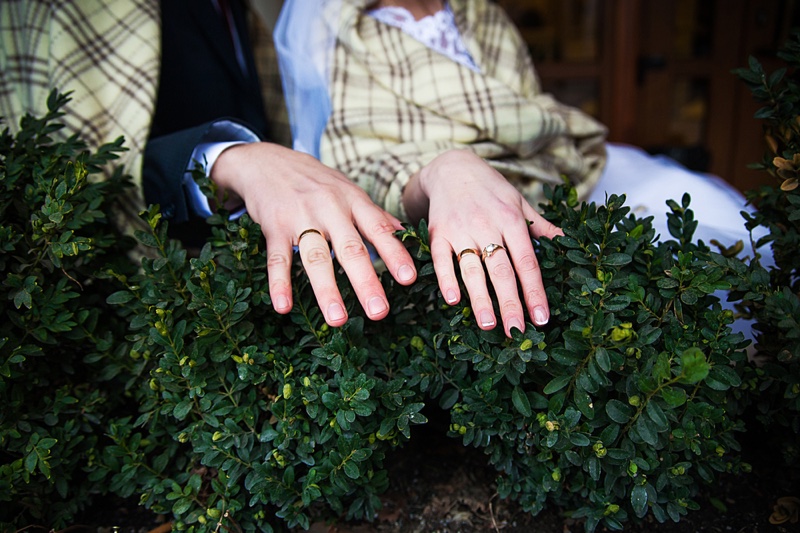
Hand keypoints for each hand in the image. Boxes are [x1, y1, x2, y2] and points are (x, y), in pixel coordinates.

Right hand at [211, 142, 416, 326]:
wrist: (267, 160)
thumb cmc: (315, 181)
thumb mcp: (348, 189)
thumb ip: (373, 213)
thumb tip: (404, 231)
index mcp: (352, 201)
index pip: (378, 229)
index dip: (395, 253)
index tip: (409, 279)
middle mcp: (329, 208)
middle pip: (350, 249)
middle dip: (366, 282)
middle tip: (380, 312)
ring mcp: (300, 217)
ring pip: (316, 257)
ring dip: (327, 290)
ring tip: (337, 320)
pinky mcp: (274, 226)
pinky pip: (277, 258)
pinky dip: (279, 283)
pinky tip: (284, 306)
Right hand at [403, 150, 561, 336]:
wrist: (451, 167)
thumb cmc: (490, 188)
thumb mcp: (519, 201)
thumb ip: (540, 225)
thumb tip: (569, 241)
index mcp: (511, 219)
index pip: (527, 262)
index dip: (534, 291)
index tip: (542, 317)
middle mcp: (487, 225)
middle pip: (501, 270)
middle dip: (510, 303)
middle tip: (517, 332)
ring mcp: (460, 229)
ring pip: (472, 269)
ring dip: (480, 299)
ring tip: (489, 325)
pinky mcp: (438, 233)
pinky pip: (441, 259)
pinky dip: (446, 279)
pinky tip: (453, 301)